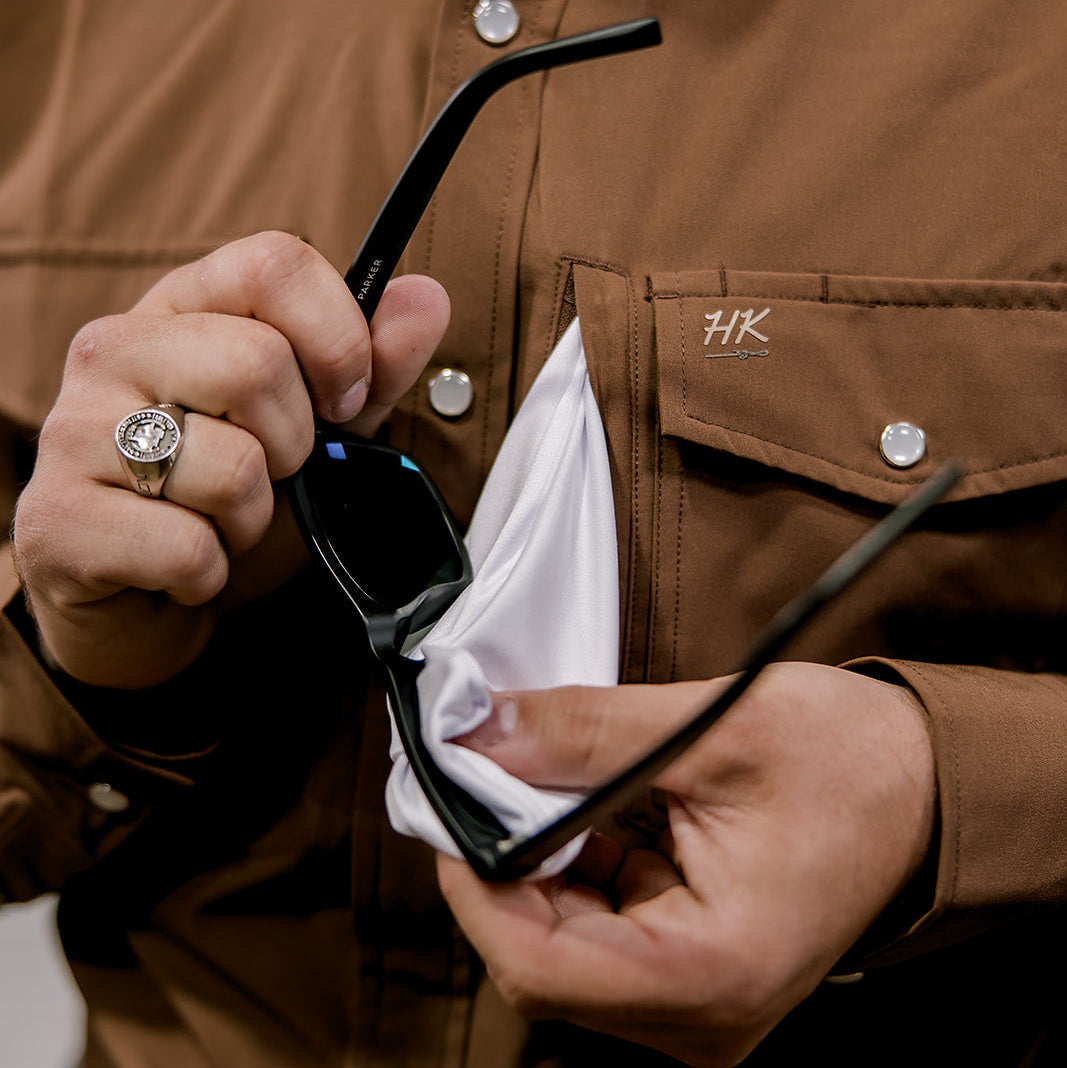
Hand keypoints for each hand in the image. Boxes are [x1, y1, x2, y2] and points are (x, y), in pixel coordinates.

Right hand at [13, 231, 448, 687]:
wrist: (144, 594)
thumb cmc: (227, 497)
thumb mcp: (314, 427)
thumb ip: (371, 367)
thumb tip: (426, 298)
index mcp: (183, 309)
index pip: (273, 264)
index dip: (337, 338)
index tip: (346, 400)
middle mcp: (114, 349)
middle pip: (257, 364)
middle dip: (295, 446)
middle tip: (268, 473)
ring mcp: (74, 430)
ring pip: (233, 468)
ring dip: (251, 520)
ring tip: (217, 520)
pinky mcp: (57, 520)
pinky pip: (190, 550)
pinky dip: (210, 573)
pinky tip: (183, 563)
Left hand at [437, 662, 936, 1067]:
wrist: (925, 784)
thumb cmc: (852, 761)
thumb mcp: (713, 728)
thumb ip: (585, 733)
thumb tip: (482, 734)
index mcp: (714, 972)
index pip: (539, 963)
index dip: (474, 880)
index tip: (450, 799)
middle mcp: (702, 1014)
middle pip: (540, 961)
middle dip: (497, 864)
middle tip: (485, 775)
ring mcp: (696, 1000)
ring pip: (560, 948)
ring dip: (530, 863)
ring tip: (536, 782)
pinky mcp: (690, 969)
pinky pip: (596, 933)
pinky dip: (569, 867)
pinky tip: (580, 809)